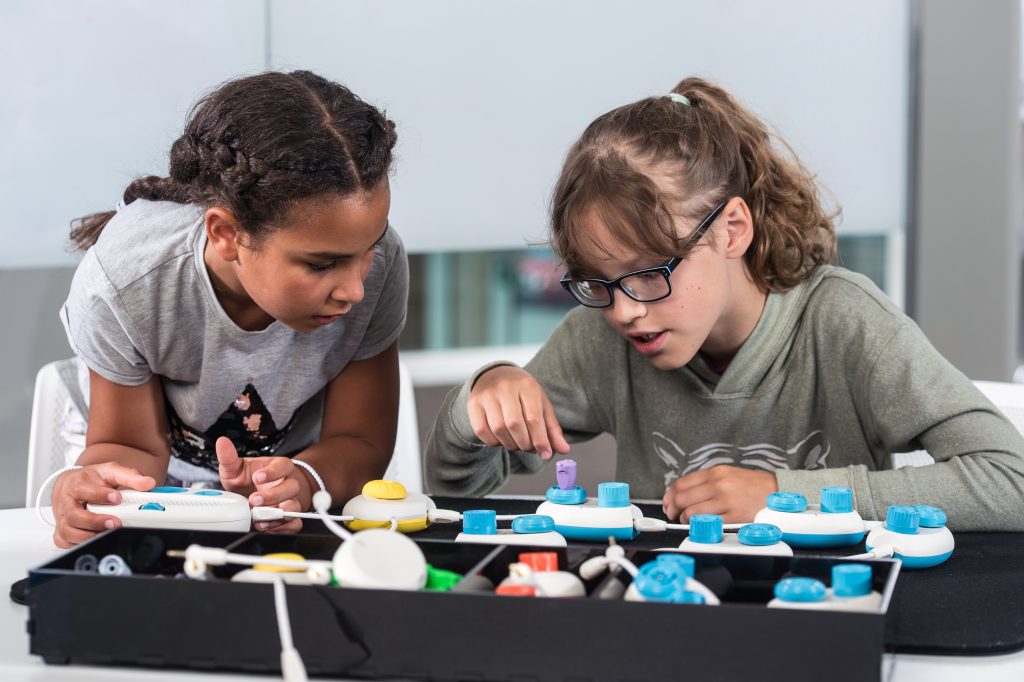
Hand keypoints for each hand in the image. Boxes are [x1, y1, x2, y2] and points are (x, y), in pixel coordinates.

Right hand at [51, 463, 155, 547]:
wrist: (73, 484)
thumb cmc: (91, 479)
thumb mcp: (110, 471)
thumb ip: (129, 476)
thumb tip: (148, 483)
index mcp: (75, 483)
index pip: (83, 489)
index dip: (100, 495)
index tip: (117, 497)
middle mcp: (64, 501)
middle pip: (73, 515)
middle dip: (94, 521)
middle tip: (115, 522)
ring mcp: (61, 517)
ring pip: (67, 531)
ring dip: (89, 535)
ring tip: (108, 532)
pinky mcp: (61, 531)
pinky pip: (65, 542)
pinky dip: (79, 544)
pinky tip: (95, 539)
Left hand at [215, 437, 306, 532]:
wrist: (255, 495)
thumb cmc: (248, 480)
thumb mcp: (236, 469)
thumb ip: (229, 457)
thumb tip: (222, 442)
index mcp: (278, 468)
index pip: (284, 466)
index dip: (272, 472)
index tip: (257, 477)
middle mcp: (287, 484)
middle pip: (291, 487)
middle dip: (272, 496)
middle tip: (253, 500)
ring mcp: (290, 501)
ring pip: (294, 507)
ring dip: (276, 515)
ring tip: (258, 519)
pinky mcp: (290, 518)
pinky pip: (295, 524)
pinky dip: (282, 529)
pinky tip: (266, 527)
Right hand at [467, 366, 570, 459]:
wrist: (495, 375)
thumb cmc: (523, 394)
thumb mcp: (541, 405)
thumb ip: (552, 429)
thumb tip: (564, 450)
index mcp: (527, 385)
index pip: (533, 417)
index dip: (540, 439)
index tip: (546, 453)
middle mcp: (505, 387)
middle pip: (514, 424)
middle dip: (525, 443)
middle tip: (530, 448)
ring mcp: (486, 395)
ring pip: (498, 429)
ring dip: (510, 444)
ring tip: (517, 443)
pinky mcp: (473, 404)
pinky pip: (482, 431)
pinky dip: (493, 442)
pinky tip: (502, 439)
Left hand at [662, 466, 777, 523]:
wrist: (779, 492)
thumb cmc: (753, 485)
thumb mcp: (729, 475)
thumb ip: (707, 482)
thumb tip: (683, 493)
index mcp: (716, 473)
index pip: (682, 483)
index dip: (670, 495)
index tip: (667, 502)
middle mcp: (719, 484)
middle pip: (682, 497)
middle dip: (672, 508)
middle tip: (672, 514)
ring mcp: (726, 501)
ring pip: (692, 512)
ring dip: (684, 519)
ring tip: (686, 520)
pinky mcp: (734, 517)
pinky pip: (708, 523)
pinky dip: (699, 525)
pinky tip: (700, 525)